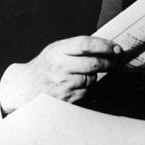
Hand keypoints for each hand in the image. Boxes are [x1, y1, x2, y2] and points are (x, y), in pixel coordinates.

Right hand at [0, 36, 122, 114]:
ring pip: (92, 79)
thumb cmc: (47, 64)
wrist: (27, 86)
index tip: (117, 48)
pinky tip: (78, 84)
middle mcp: (59, 67)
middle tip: (116, 61)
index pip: (85, 45)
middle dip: (109, 63)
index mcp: (57, 50)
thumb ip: (77, 46)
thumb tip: (107, 46)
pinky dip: (87, 88)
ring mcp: (62, 85)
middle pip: (93, 64)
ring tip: (85, 73)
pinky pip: (86, 92)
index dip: (104, 46)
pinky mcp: (65, 99)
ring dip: (95, 76)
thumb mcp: (57, 49)